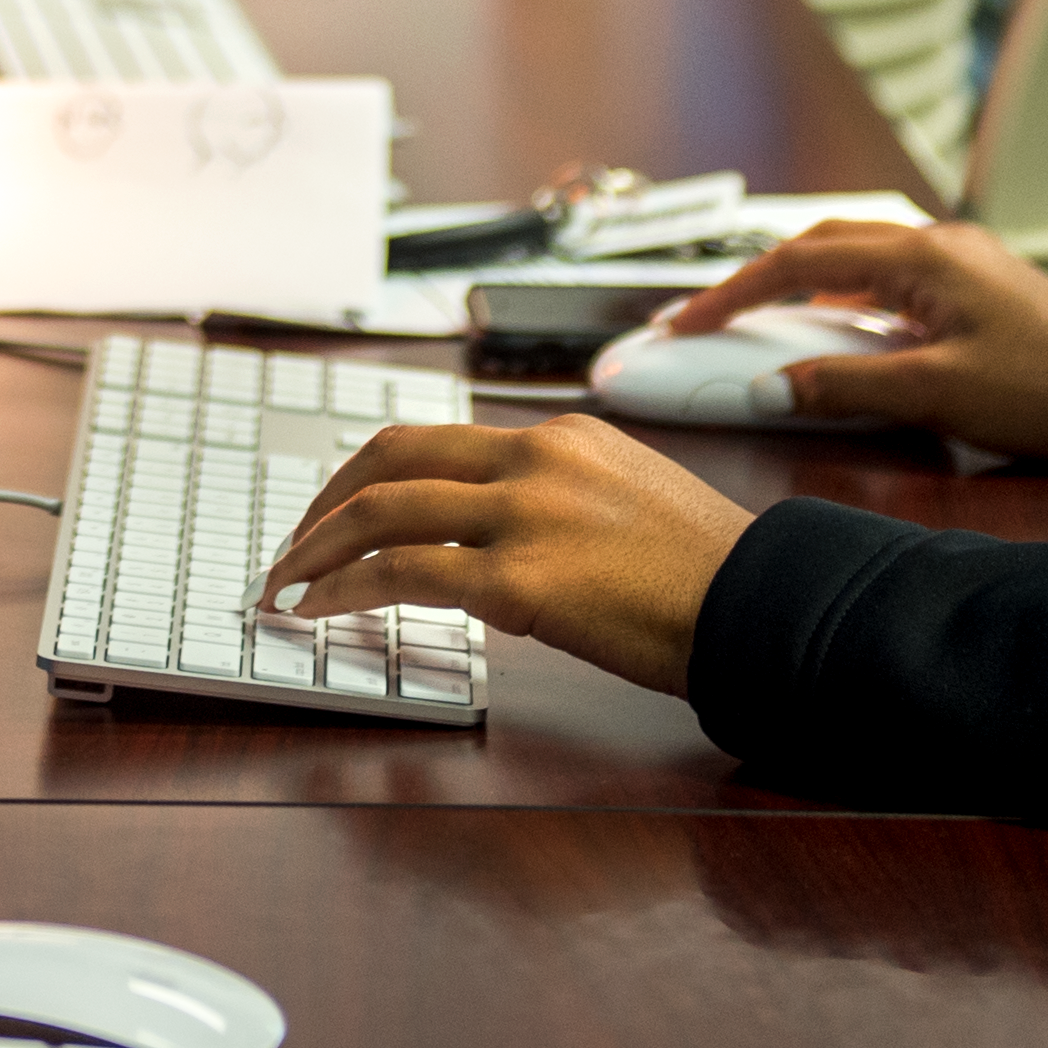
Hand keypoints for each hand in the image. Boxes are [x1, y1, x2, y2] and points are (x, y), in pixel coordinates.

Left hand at [255, 412, 753, 696]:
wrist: (760, 605)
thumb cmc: (706, 572)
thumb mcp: (630, 498)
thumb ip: (559, 498)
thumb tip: (498, 534)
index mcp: (559, 436)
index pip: (437, 438)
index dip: (371, 475)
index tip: (340, 510)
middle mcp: (534, 460)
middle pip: (390, 457)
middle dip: (326, 502)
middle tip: (294, 543)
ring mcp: (525, 516)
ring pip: (383, 511)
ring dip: (318, 548)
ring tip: (287, 582)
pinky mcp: (521, 581)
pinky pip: (405, 575)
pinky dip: (347, 590)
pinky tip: (321, 611)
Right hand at [670, 219, 1047, 455]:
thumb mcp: (937, 394)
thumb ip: (847, 385)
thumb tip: (775, 385)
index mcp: (921, 256)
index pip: (799, 262)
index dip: (732, 293)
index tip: (686, 322)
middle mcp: (937, 245)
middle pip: (821, 246)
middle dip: (756, 280)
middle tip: (708, 319)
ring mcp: (960, 264)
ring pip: (855, 261)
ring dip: (801, 288)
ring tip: (757, 325)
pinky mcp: (976, 290)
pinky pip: (888, 282)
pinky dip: (845, 303)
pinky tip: (836, 336)